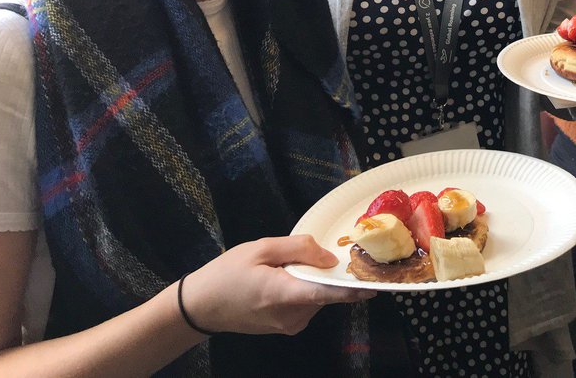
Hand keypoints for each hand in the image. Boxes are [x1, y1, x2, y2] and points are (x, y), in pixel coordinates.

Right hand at [180, 235, 373, 335]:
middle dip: (322, 272)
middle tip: (302, 256)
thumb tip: (329, 258)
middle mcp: (290, 316)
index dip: (352, 289)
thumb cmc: (226, 274)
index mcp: (282, 294)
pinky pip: (306, 304)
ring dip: (310, 281)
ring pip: (316, 297)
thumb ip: (298, 249)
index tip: (375, 284)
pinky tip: (279, 281)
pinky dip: (302, 290)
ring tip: (280, 269)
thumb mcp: (260, 249)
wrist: (200, 306)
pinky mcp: (286, 327)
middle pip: (323, 291)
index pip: (326, 293)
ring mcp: (288, 325)